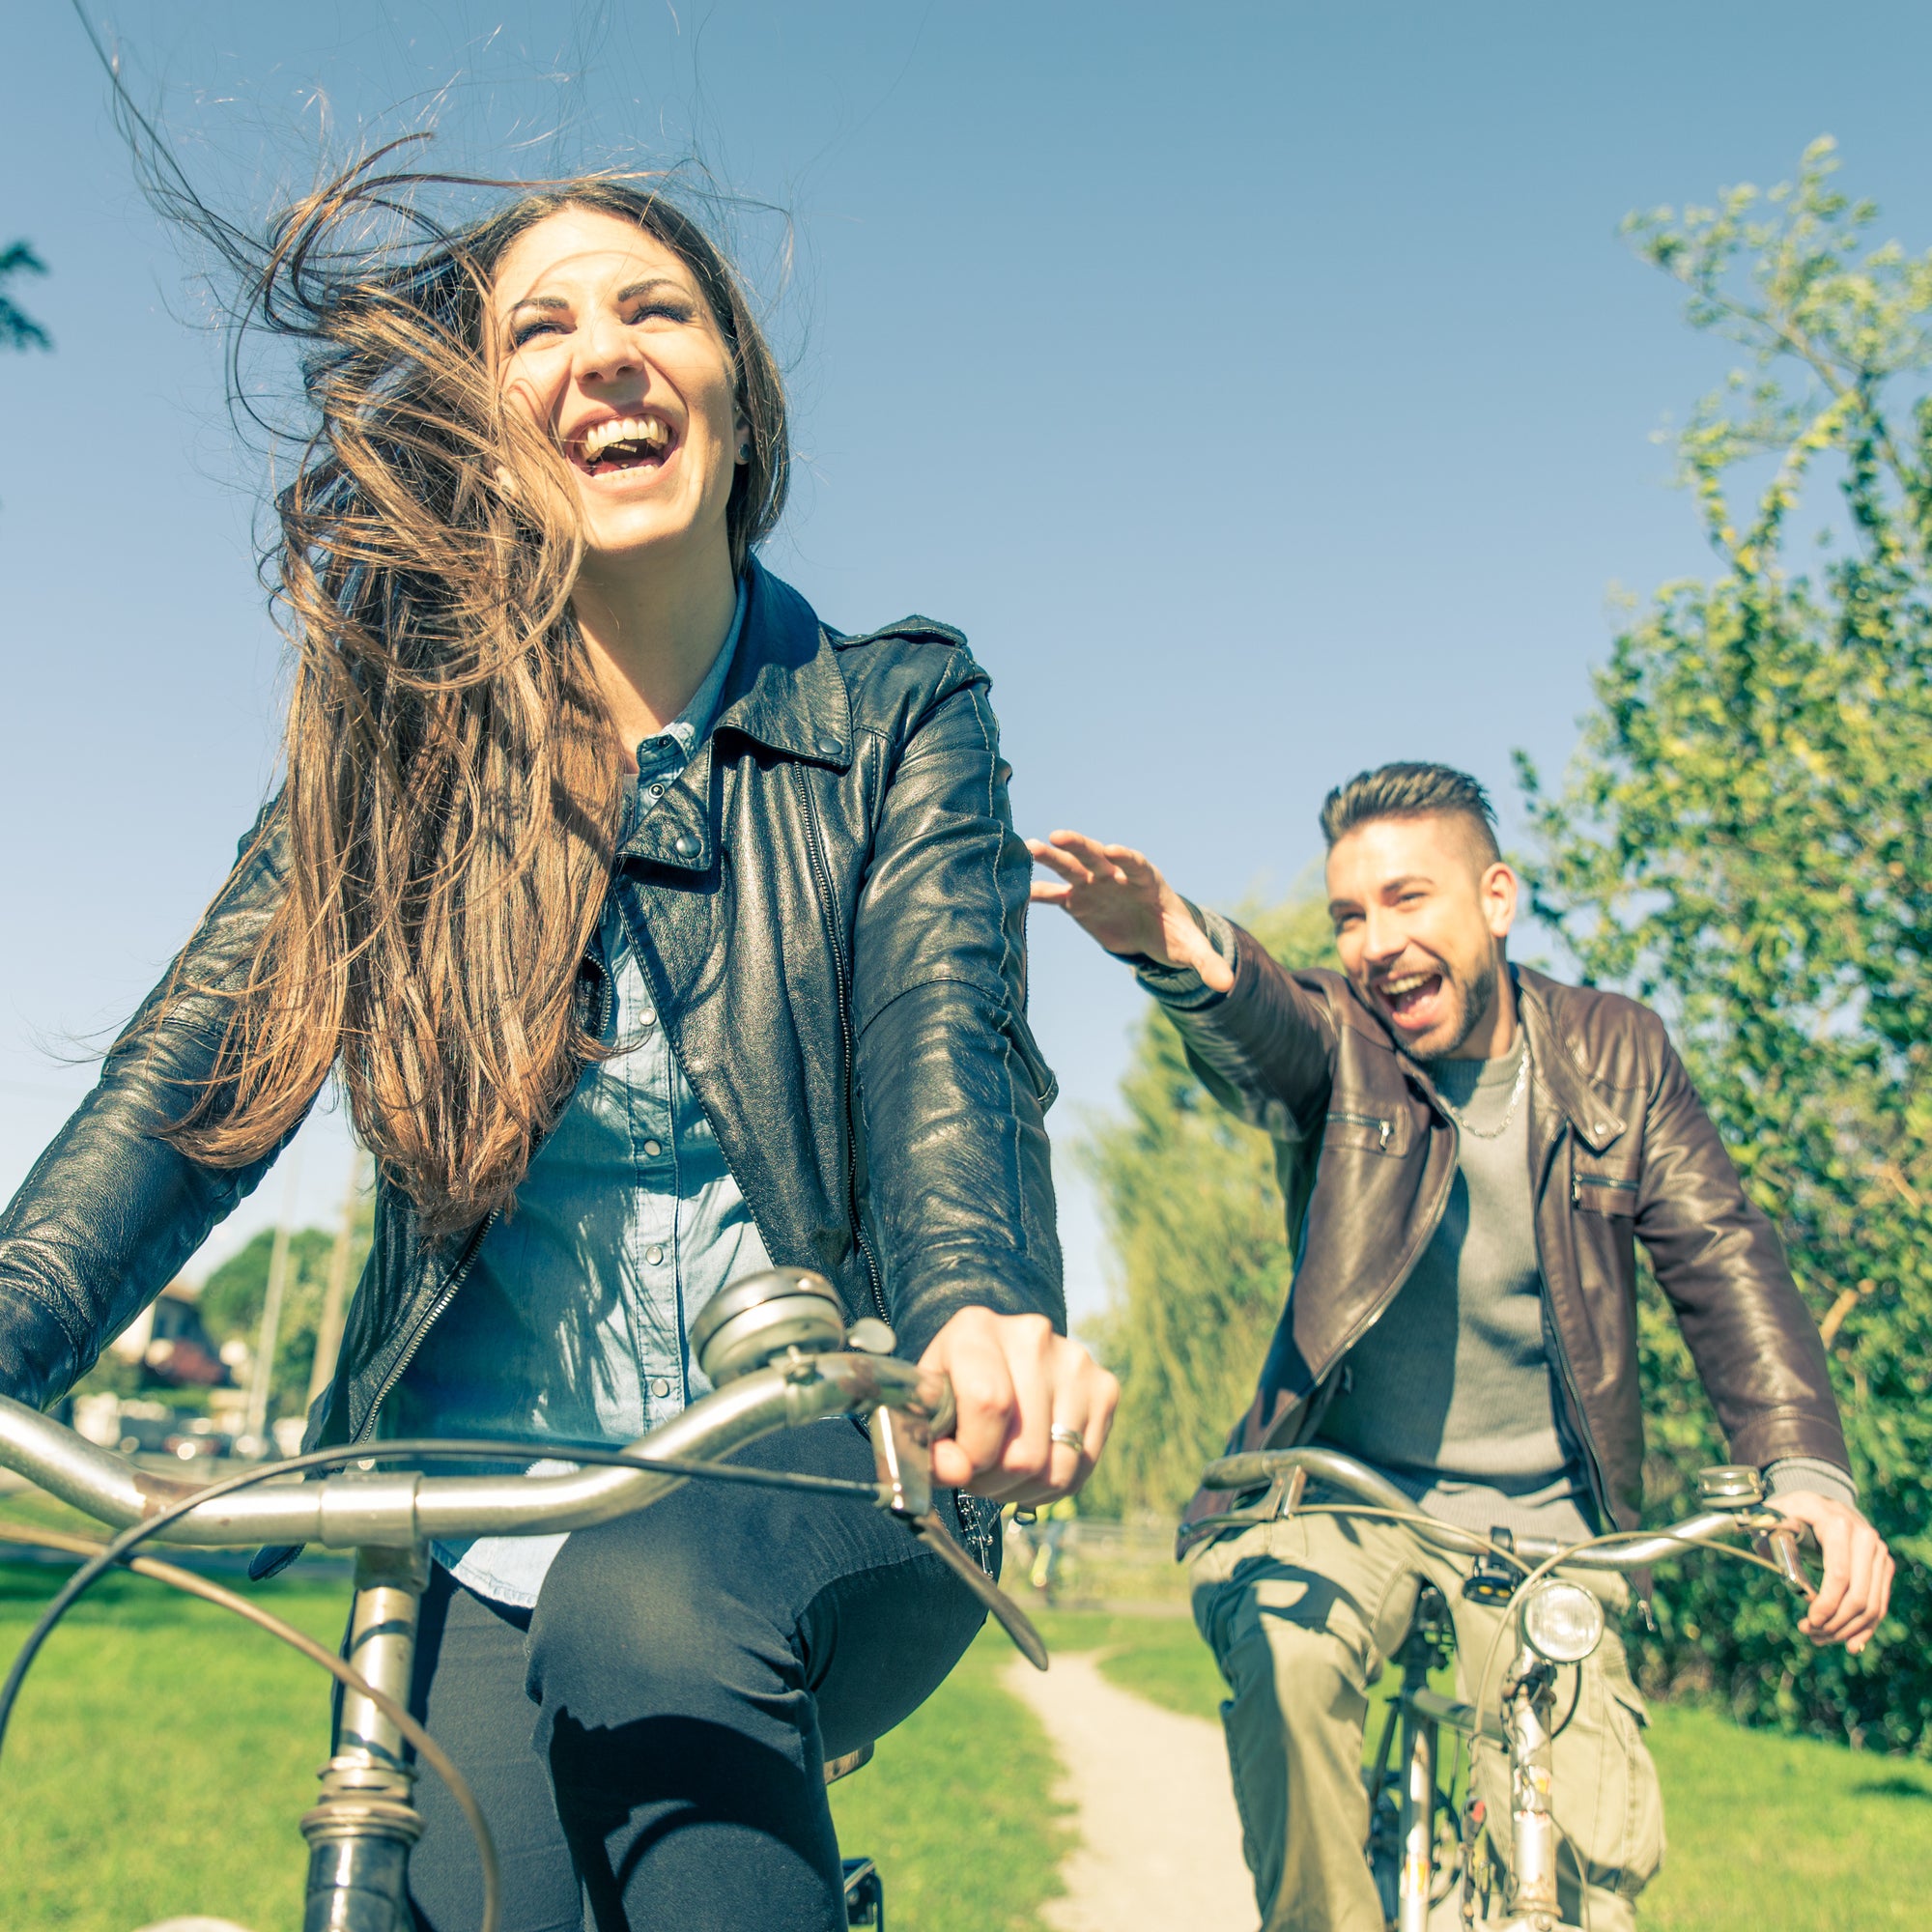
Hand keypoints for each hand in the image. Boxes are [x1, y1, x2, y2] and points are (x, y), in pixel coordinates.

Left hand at [918, 1307, 1118, 1505]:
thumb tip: (956, 1471)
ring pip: (1055, 1469)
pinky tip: (1031, 1470)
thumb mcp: (927, 1408)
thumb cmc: (954, 1388)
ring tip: (1003, 1473)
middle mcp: (1033, 1337)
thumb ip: (927, 1443)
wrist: (997, 1357)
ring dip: (1023, 1489)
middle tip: (979, 1474)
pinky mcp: (1104, 1388)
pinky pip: (1080, 1469)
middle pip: (1025, 1451)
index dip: (973, 1455)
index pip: (988, 1404)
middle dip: (994, 1482)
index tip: (960, 1467)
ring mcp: (1075, 1362)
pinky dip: (1051, 1488)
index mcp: (977, 1329)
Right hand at [1027, 830, 1233, 992]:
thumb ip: (1207, 963)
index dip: (1125, 857)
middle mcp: (1116, 876)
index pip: (1135, 863)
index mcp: (1146, 879)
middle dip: (1080, 846)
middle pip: (1096, 856)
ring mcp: (1095, 886)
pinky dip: (1039, 893)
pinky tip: (1017, 890)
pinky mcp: (1078, 902)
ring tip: (1028, 848)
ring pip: (1071, 868)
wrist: (1153, 936)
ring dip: (1051, 858)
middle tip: (1058, 835)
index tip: (1112, 851)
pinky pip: (1056, 896)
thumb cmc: (1175, 935)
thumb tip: (1228, 985)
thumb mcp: (1191, 949)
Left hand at [1767, 1490, 1893, 1653]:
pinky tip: (1850, 1644)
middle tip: (1810, 1634)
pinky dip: (1866, 1627)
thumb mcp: (1777, 1513)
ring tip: (1820, 1638)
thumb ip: (1771, 1527)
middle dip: (1834, 1622)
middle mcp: (1865, 1538)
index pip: (1838, 1574)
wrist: (1822, 1504)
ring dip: (1847, 1630)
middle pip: (1858, 1595)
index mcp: (1838, 1524)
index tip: (1808, 1622)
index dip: (1826, 1603)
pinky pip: (1880, 1603)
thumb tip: (1768, 1534)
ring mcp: (1878, 1553)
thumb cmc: (1793, 1511)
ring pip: (1872, 1605)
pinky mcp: (1883, 1566)